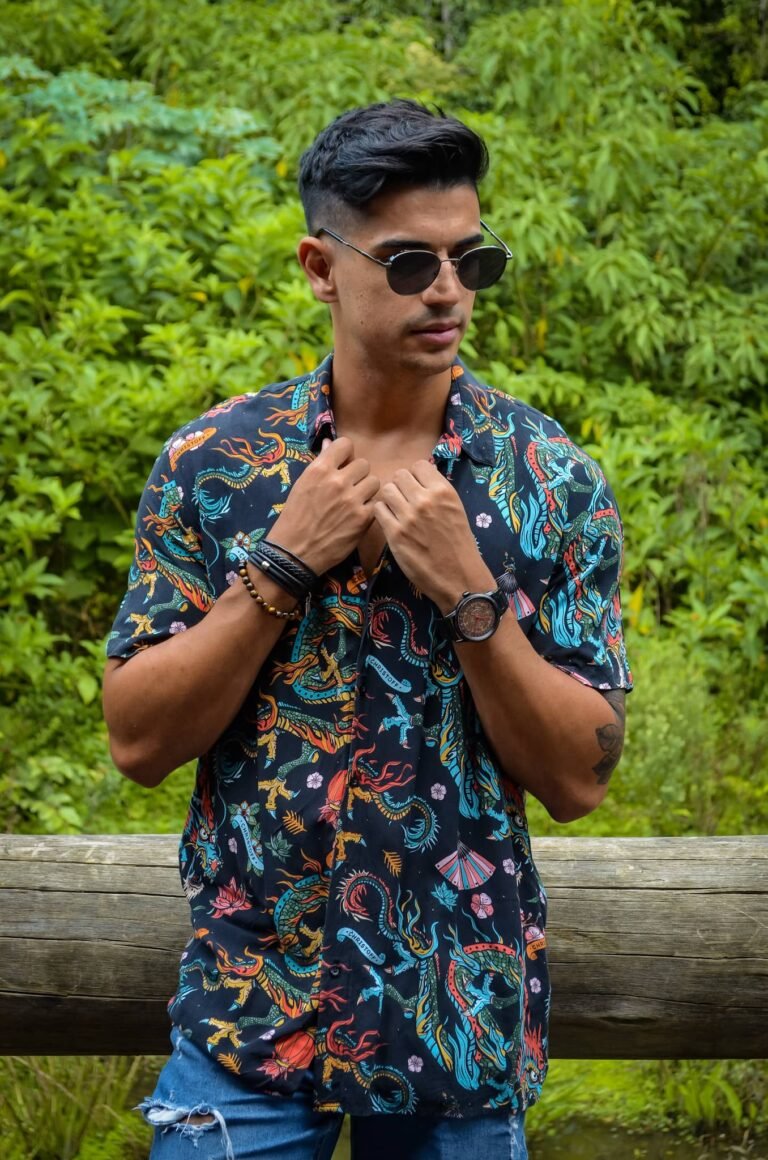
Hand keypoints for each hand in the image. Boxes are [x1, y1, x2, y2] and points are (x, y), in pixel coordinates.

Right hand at [269, 437, 379, 574]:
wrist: (295, 552)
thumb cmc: (295, 517)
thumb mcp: (302, 485)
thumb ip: (320, 464)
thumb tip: (329, 443)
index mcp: (319, 470)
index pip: (345, 444)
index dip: (345, 454)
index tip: (342, 465)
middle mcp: (337, 481)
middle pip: (364, 464)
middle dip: (358, 475)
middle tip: (349, 487)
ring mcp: (352, 500)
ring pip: (375, 482)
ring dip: (367, 490)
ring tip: (356, 501)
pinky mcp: (363, 519)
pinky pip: (377, 503)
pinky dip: (369, 508)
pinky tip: (358, 515)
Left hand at [373, 461, 493, 610]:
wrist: (458, 576)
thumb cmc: (459, 543)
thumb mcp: (456, 509)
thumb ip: (438, 492)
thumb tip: (421, 476)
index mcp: (443, 492)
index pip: (419, 465)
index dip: (416, 476)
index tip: (417, 487)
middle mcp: (425, 500)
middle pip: (399, 475)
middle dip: (400, 485)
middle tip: (404, 499)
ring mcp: (408, 517)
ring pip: (386, 489)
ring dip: (389, 497)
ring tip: (396, 509)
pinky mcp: (394, 534)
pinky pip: (378, 509)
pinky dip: (382, 512)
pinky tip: (390, 521)